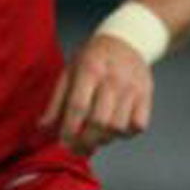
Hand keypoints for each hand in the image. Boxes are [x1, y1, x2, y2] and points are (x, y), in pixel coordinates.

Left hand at [39, 32, 153, 154]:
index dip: (69, 129)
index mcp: (90, 70)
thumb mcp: (69, 71)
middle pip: (99, 122)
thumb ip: (56, 101)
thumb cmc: (93, 58)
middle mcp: (113, 80)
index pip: (78, 107)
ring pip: (119, 127)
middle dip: (86, 141)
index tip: (63, 142)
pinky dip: (126, 134)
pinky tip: (115, 129)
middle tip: (78, 148)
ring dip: (104, 140)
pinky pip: (139, 125)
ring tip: (95, 138)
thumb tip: (42, 127)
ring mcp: (133, 88)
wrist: (127, 40)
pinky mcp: (147, 95)